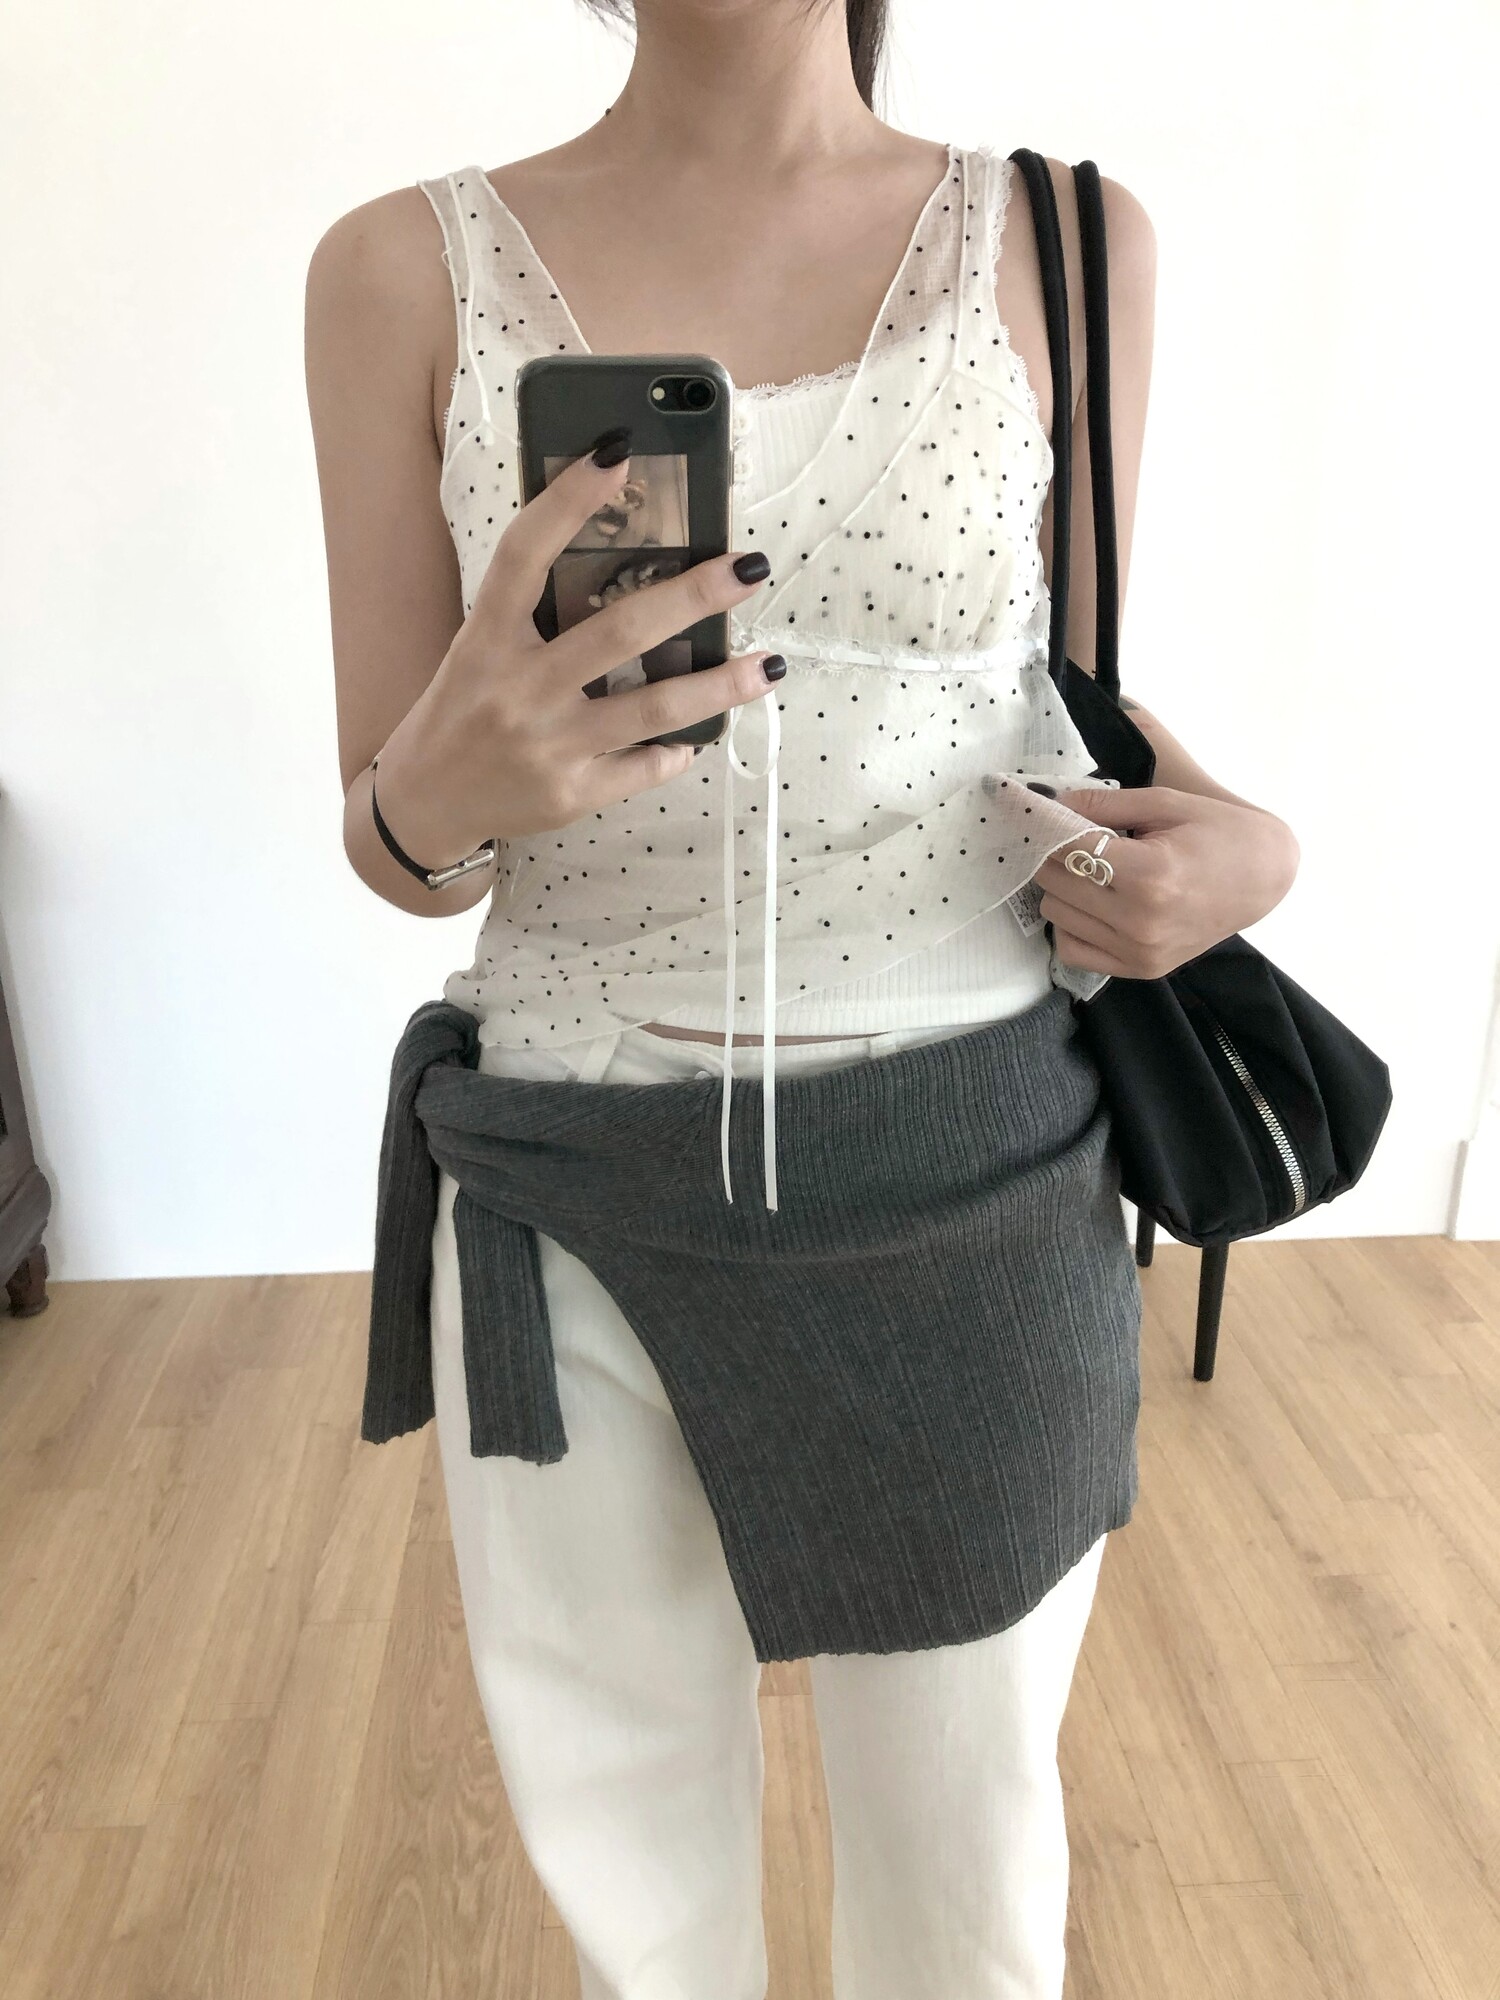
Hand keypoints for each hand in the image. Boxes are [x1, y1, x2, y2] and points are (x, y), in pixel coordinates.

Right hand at [370, 437, 783, 861]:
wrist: (427, 803)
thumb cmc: (463, 710)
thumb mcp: (480, 649)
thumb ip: (532, 610)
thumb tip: (621, 554)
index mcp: (487, 637)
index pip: (524, 555)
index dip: (568, 500)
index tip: (617, 451)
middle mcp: (519, 688)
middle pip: (619, 631)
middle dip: (694, 596)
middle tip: (749, 567)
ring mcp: (549, 745)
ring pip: (652, 708)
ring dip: (719, 685)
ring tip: (769, 665)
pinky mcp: (571, 794)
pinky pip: (643, 766)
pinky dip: (677, 749)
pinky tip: (699, 734)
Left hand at [1035, 785, 1299, 978]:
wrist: (1264, 879)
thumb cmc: (1218, 832)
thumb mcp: (1167, 802)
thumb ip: (1105, 803)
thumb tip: (1050, 803)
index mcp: (1151, 873)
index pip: (1067, 849)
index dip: (1046, 826)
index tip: (1037, 811)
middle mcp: (1141, 920)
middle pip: (1053, 881)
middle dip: (1054, 854)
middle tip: (1073, 838)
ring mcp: (1140, 951)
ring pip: (1055, 914)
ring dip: (1062, 887)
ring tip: (1092, 870)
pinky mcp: (1139, 969)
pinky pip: (1071, 949)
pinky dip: (1071, 923)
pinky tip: (1093, 902)